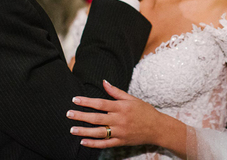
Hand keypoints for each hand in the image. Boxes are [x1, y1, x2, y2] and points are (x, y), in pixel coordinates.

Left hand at [67, 80, 185, 153]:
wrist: (158, 128)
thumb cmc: (145, 111)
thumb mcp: (132, 99)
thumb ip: (116, 92)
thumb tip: (104, 82)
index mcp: (121, 107)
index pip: (100, 103)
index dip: (87, 102)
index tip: (75, 100)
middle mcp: (120, 120)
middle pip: (97, 118)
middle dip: (81, 116)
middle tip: (68, 114)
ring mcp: (120, 132)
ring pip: (99, 132)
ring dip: (84, 131)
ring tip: (72, 129)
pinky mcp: (121, 142)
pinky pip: (106, 144)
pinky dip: (94, 144)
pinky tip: (83, 142)